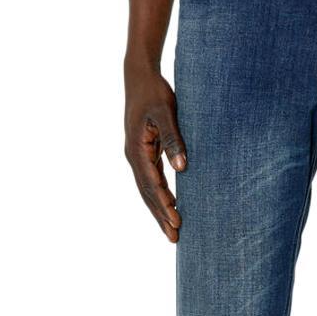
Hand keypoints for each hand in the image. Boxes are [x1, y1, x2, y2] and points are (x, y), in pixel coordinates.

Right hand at [124, 69, 185, 241]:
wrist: (139, 76)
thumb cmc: (155, 92)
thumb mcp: (166, 112)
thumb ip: (173, 139)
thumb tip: (182, 168)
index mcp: (137, 150)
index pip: (153, 185)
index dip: (165, 205)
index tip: (177, 222)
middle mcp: (134, 157)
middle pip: (148, 194)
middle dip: (161, 216)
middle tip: (175, 238)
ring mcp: (137, 156)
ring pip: (149, 191)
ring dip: (160, 211)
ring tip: (172, 231)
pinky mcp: (144, 153)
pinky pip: (152, 181)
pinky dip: (160, 197)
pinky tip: (171, 207)